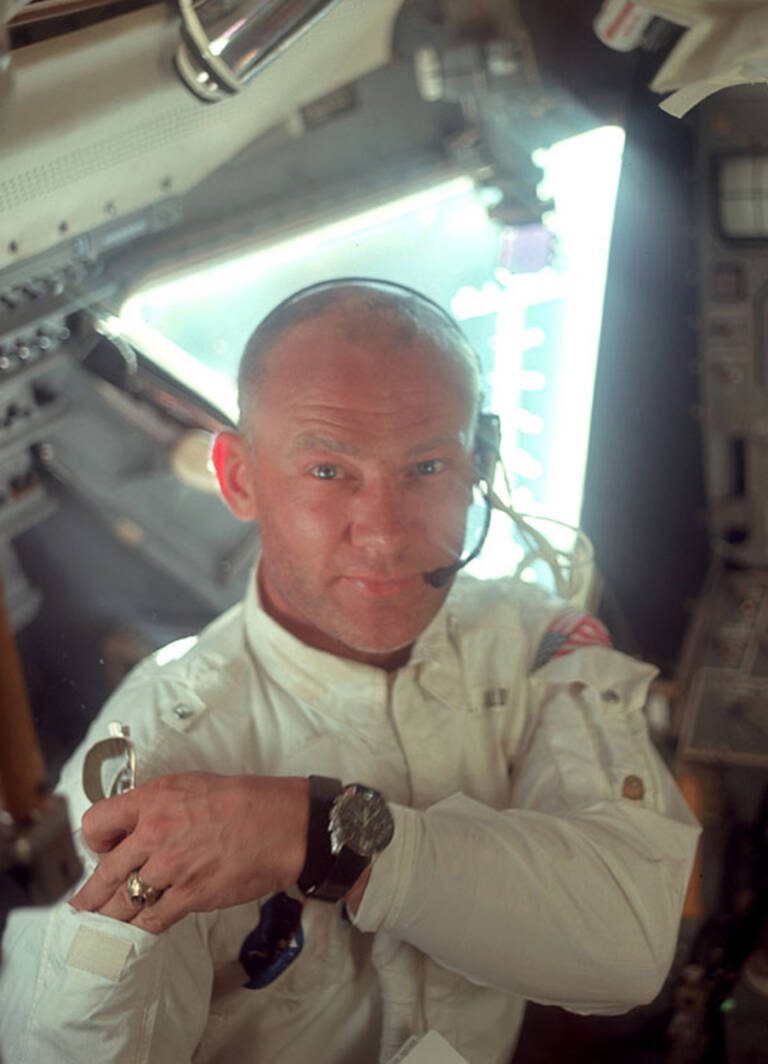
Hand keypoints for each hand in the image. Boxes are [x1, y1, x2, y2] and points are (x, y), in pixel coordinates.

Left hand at [69, 772, 308, 932]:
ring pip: (124, 901)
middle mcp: (154, 832)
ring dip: (111, 916)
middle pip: (106, 871)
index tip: (102, 849)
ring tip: (101, 926)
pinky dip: (142, 927)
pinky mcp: (190, 895)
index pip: (97, 823)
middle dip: (90, 893)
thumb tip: (139, 826)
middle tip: (82, 904)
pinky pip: (152, 919)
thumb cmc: (244, 800)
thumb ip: (158, 804)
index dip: (96, 840)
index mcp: (153, 800)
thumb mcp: (191, 785)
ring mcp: (170, 867)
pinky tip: (138, 930)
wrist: (282, 824)